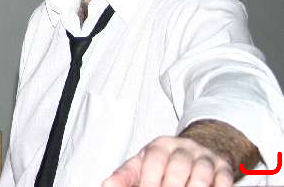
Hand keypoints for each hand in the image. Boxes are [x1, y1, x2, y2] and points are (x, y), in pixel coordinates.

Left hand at [103, 136, 234, 186]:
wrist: (198, 149)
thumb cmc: (164, 162)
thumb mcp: (142, 165)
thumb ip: (124, 176)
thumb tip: (106, 185)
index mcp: (160, 146)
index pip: (155, 159)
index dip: (149, 179)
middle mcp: (184, 148)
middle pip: (178, 167)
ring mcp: (205, 158)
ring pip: (202, 173)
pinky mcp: (223, 168)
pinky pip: (224, 180)